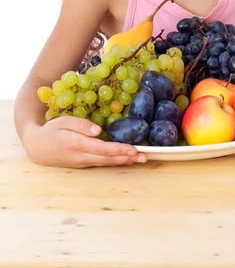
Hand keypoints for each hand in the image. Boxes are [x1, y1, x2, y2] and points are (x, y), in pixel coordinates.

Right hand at [23, 116, 147, 167]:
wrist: (37, 148)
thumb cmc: (51, 131)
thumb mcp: (64, 121)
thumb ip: (81, 125)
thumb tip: (98, 131)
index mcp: (77, 144)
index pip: (102, 149)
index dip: (119, 150)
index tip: (133, 149)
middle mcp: (82, 157)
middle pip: (108, 159)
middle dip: (127, 158)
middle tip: (145, 156)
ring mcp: (83, 163)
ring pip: (107, 163)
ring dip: (124, 161)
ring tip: (141, 159)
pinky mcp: (83, 164)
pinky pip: (102, 163)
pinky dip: (115, 162)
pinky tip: (126, 159)